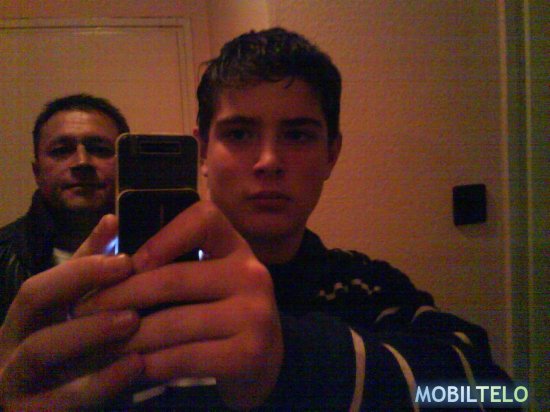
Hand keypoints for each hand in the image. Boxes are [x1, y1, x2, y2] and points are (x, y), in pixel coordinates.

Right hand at [0, 215, 143, 410]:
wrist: (41, 409)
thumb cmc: (64, 357)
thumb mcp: (72, 311)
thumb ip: (88, 270)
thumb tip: (111, 219)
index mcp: (25, 319)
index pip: (41, 283)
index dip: (81, 268)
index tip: (126, 259)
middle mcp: (11, 344)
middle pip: (30, 302)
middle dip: (77, 283)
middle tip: (128, 272)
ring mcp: (15, 383)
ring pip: (39, 350)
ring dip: (88, 329)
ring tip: (132, 319)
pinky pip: (63, 401)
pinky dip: (102, 382)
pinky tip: (137, 365)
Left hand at [75, 201, 283, 408]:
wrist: (265, 360)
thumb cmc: (222, 313)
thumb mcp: (207, 278)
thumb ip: (171, 260)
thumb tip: (108, 233)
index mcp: (236, 247)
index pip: (203, 219)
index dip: (162, 236)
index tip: (129, 264)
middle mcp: (251, 274)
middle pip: (173, 278)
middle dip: (120, 297)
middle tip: (85, 311)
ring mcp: (254, 314)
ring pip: (173, 323)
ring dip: (128, 338)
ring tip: (100, 344)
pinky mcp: (249, 353)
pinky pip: (184, 358)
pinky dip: (151, 365)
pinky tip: (133, 368)